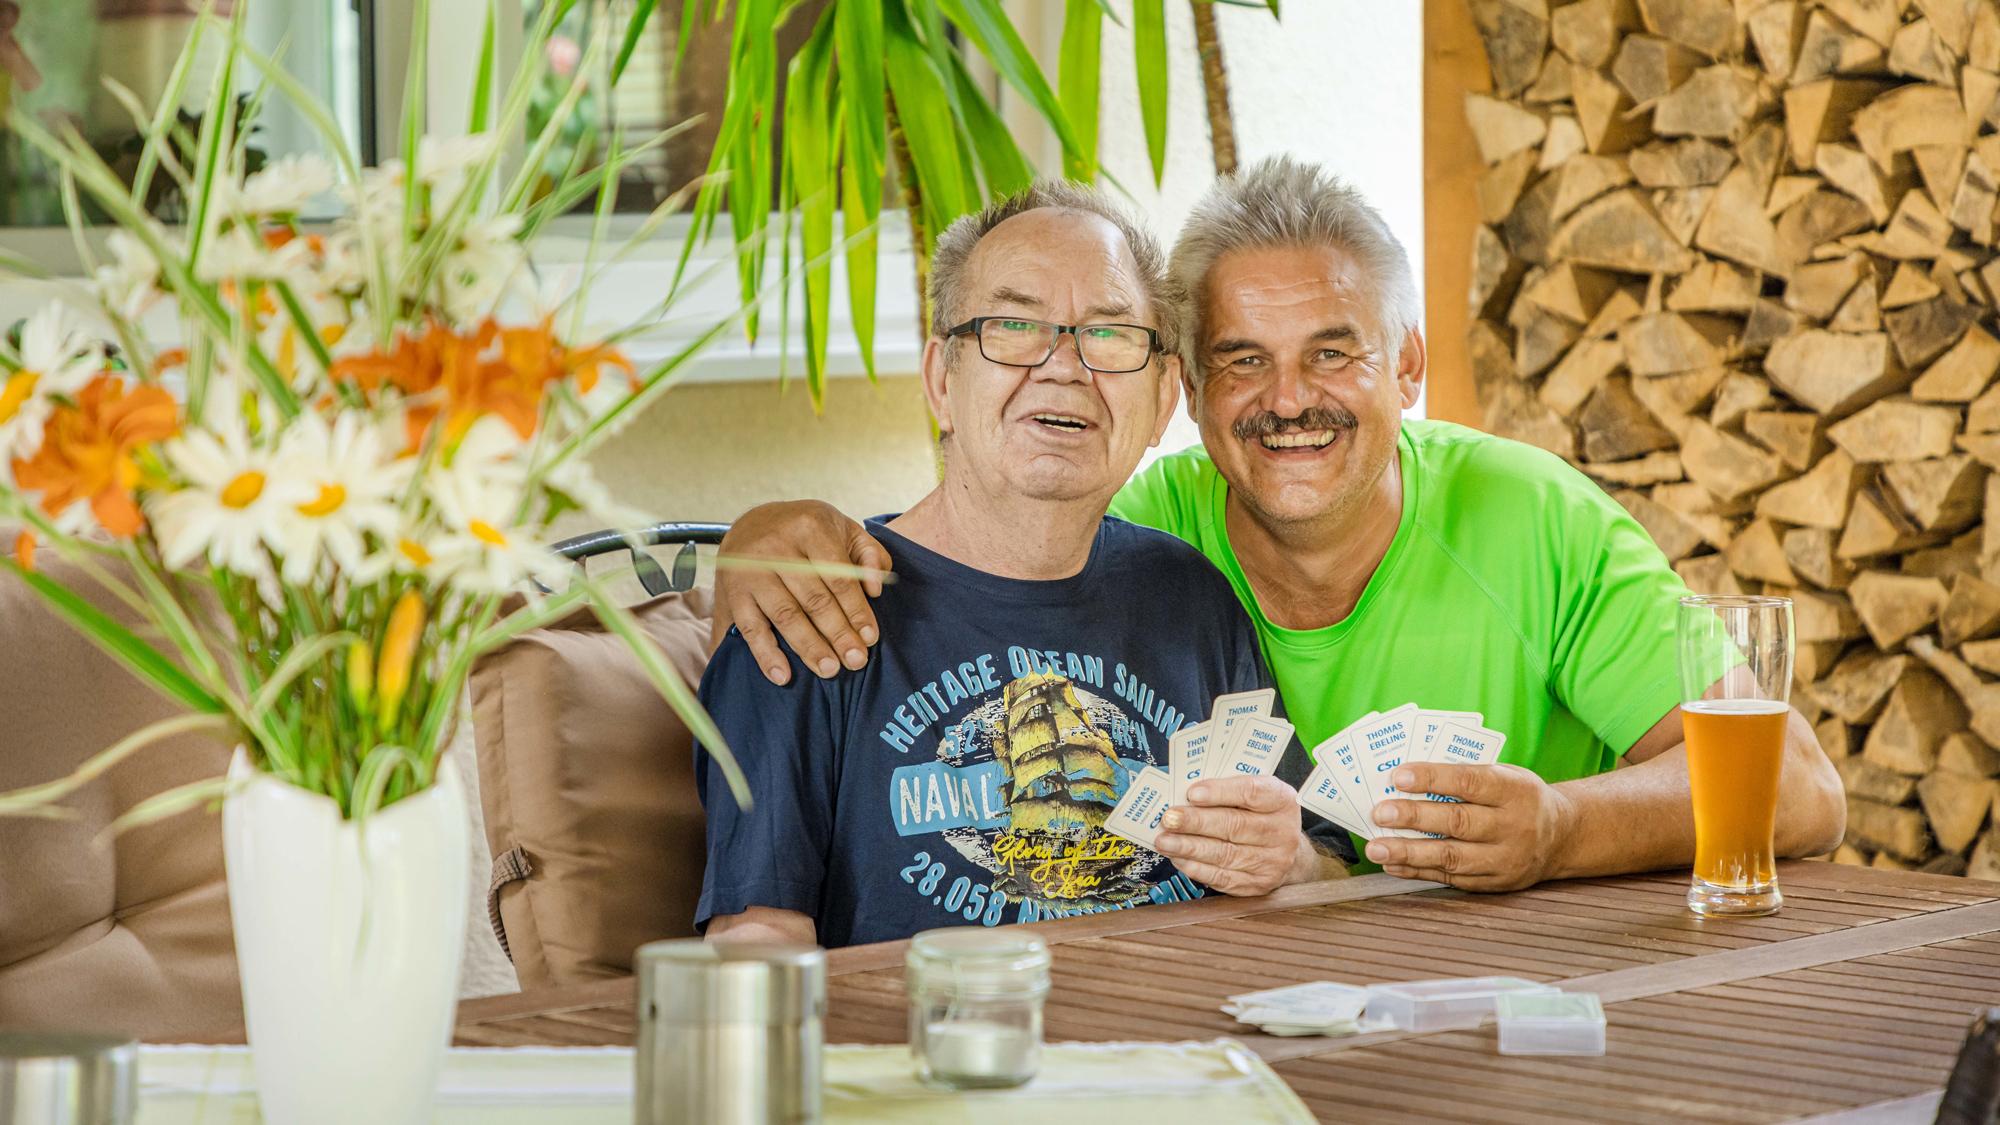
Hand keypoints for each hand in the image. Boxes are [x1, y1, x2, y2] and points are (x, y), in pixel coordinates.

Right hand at [712, 501, 890, 684]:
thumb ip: (869, 554)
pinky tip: (784, 676)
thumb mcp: (843, 529)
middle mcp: (776, 546)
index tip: (870, 638)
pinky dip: (766, 655)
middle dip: (838, 634)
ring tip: (829, 670)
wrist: (751, 524)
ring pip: (785, 615)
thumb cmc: (807, 533)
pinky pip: (751, 628)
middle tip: (856, 661)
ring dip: (809, 647)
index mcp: (809, 526)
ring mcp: (751, 570)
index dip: (856, 610)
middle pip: (813, 599)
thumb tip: (876, 589)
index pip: (839, 576)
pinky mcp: (732, 592)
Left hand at [1153, 775, 1315, 896]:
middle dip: (1196, 822)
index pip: (1251, 792)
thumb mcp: (1255, 794)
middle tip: (1168, 819)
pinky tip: (1178, 859)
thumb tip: (1184, 796)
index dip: (1220, 792)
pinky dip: (1197, 869)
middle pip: (1234, 825)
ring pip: (1225, 854)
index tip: (1191, 793)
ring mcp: (1273, 861)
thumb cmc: (1261, 814)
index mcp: (1281, 800)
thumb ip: (1227, 791)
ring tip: (1164, 841)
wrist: (1288, 851)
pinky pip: (1223, 878)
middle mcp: (1282, 832)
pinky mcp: (1259, 884)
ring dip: (1189, 848)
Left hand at [1362, 763, 1575, 891]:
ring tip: (1376, 848)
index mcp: (1516, 790)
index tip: (1398, 777)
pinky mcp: (1494, 883)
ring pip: (1453, 857)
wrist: (1562, 837)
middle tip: (1380, 813)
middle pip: (1459, 822)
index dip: (1433, 779)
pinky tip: (1393, 863)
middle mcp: (1513, 826)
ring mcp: (1505, 859)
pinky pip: (1451, 878)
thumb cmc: (1519, 797)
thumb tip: (1407, 779)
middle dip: (1415, 818)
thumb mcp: (1506, 775)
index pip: (1470, 782)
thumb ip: (1465, 775)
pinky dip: (1418, 871)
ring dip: (1409, 852)